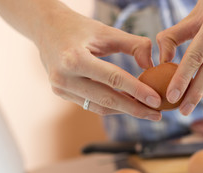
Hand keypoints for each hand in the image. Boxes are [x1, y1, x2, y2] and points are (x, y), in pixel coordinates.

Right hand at [36, 3, 161, 120]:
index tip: (157, 100)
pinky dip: (112, 106)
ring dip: (124, 111)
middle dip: (135, 109)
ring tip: (146, 111)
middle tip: (157, 114)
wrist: (46, 28)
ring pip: (100, 107)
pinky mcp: (62, 93)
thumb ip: (133, 45)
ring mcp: (60, 88)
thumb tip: (151, 65)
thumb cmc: (79, 28)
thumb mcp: (107, 31)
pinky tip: (128, 106)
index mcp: (74, 59)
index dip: (138, 91)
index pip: (114, 79)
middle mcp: (64, 77)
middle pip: (107, 99)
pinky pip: (91, 105)